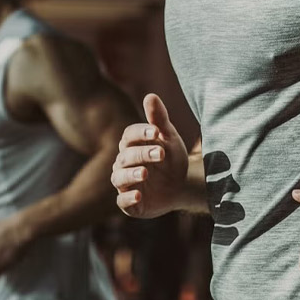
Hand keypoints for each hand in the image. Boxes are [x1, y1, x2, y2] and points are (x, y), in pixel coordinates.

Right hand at [112, 94, 190, 217]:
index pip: (129, 135)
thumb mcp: (169, 138)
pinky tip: (139, 195)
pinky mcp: (130, 203)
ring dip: (130, 174)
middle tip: (161, 153)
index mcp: (132, 145)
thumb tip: (150, 95)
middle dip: (142, 154)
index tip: (157, 132)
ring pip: (119, 177)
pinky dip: (128, 198)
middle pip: (125, 156)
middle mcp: (124, 163)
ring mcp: (125, 183)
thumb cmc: (171, 158)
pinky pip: (122, 202)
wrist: (181, 185)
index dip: (141, 133)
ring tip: (144, 173)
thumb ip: (159, 119)